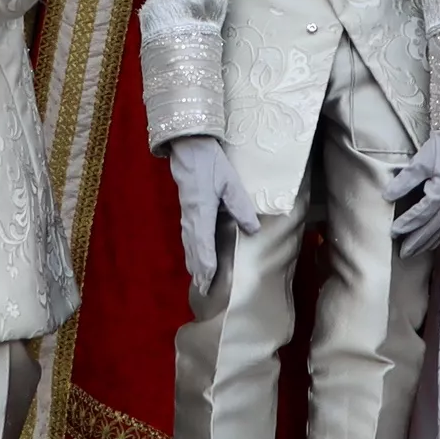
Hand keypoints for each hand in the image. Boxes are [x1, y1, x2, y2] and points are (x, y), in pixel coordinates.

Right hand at [165, 134, 259, 297]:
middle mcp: (191, 218)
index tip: (208, 282)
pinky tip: (194, 257)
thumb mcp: (230, 183)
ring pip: (189, 245)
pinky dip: (191, 252)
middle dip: (199, 271)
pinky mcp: (186, 211)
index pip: (203, 246)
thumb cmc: (210, 163)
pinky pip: (188, 238)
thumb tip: (252, 230)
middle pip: (193, 250)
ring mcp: (186, 215)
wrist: (188, 147)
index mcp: (201, 213)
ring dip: (194, 263)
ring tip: (199, 280)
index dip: (206, 265)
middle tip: (203, 291)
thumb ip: (240, 207)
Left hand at [386, 132, 439, 256]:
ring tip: (414, 253)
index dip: (406, 225)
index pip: (420, 215)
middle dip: (416, 242)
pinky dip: (438, 236)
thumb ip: (404, 181)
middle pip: (432, 228)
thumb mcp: (421, 161)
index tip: (392, 232)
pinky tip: (432, 241)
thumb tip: (387, 197)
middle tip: (403, 254)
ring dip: (427, 243)